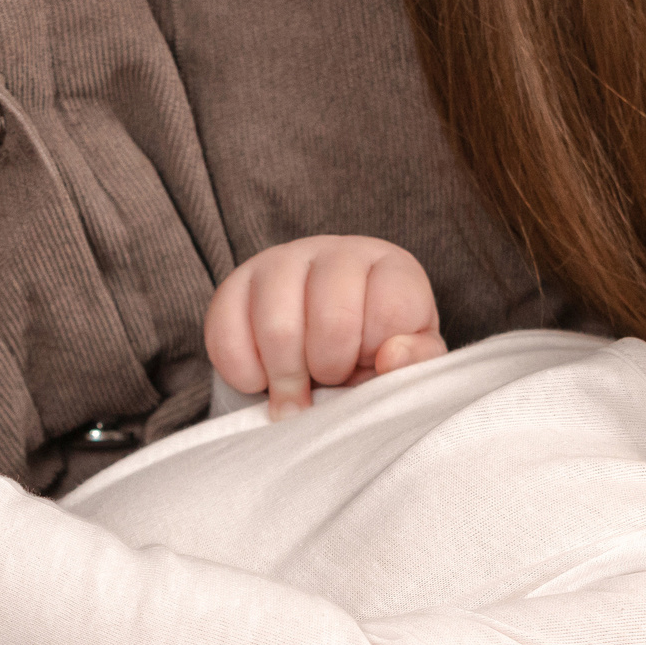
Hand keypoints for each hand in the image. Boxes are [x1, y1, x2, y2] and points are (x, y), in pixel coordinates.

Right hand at [205, 236, 445, 418]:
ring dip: (287, 378)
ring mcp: (280, 261)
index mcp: (390, 268)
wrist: (320, 348)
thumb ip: (417, 362)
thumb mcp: (411, 360)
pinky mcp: (234, 284)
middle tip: (330, 382)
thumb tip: (391, 356)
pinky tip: (263, 378)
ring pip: (277, 328)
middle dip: (331, 370)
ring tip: (297, 392)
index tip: (372, 365)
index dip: (379, 354)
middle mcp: (336, 252)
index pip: (390, 309)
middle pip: (332, 321)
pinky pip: (228, 336)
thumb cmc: (373, 353)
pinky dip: (245, 374)